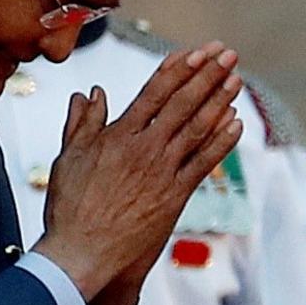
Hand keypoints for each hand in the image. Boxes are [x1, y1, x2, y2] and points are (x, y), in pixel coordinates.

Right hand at [32, 43, 244, 304]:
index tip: (197, 50)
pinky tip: (237, 123)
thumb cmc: (70, 208)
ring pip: (198, 128)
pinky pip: (204, 163)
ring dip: (220, 100)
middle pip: (183, 103)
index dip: (179, 68)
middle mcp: (144, 148)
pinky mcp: (175, 196)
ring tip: (236, 78)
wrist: (82, 253)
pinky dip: (222, 142)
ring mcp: (162, 171)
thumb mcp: (68, 158)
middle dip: (208, 75)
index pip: (154, 92)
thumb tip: (91, 93)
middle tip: (228, 54)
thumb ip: (82, 124)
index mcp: (118, 135)